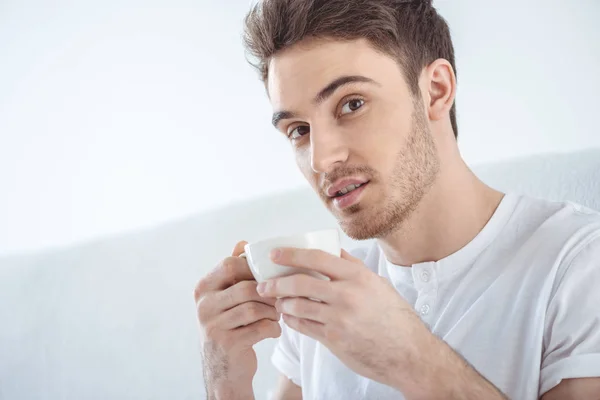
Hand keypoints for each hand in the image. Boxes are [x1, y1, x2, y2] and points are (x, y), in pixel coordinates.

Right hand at [194, 241, 281, 397]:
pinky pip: (260, 328)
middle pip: (245, 287)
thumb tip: (243, 243)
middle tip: (280, 296)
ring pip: (254, 308)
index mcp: (203, 288)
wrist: (223, 369)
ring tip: (278, 313)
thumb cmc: (229, 325)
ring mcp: (214, 326)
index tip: (268, 275)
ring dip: (273, 310)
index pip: (229, 264)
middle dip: (268, 291)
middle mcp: (204, 305)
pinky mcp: (228, 344)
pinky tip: (274, 330)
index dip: (253, 267)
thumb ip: (233, 271)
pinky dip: (273, 328)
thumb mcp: (224, 297)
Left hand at [256, 247, 431, 389]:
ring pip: (297, 305)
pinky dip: (291, 320)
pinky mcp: (333, 339)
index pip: (316, 257)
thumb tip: (332, 251)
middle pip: (300, 282)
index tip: (275, 254)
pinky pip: (303, 326)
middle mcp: (347, 295)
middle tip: (264, 284)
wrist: (409, 354)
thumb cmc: (395, 317)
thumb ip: (353, 268)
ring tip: (277, 302)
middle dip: (276, 283)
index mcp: (357, 276)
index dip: (291, 254)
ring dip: (282, 303)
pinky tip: (289, 317)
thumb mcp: (378, 284)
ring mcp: (339, 318)